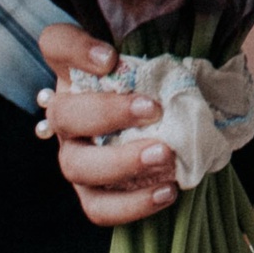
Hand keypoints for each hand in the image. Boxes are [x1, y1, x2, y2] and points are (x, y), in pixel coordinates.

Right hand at [39, 27, 175, 228]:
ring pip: (76, 166)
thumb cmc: (161, 87)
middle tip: (153, 110)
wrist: (165, 130)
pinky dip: (132, 204)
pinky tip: (167, 191)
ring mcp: (76, 156)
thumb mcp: (163, 59)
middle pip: (64, 113)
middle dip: (107, 113)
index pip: (57, 44)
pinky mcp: (92, 194)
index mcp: (77, 71)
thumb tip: (195, 63)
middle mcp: (67, 114)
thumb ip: (167, 49)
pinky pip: (99, 208)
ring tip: (165, 155)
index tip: (111, 57)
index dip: (77, 49)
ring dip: (120, 163)